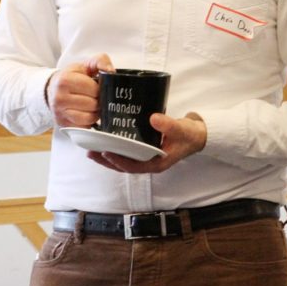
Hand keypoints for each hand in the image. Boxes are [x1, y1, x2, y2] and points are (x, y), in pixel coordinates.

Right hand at [48, 54, 113, 127]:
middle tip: (95, 96)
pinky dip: (89, 121)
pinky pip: (84, 127)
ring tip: (92, 104)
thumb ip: (100, 61)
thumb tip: (111, 71)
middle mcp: (60, 98)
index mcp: (65, 80)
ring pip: (89, 117)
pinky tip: (87, 112)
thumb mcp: (85, 64)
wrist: (53, 88)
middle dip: (98, 100)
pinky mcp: (63, 124)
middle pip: (92, 104)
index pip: (93, 89)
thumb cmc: (71, 76)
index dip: (99, 88)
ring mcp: (60, 113)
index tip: (97, 86)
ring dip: (95, 112)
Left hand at [88, 112, 206, 173]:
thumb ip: (169, 125)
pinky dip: (116, 146)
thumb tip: (153, 119)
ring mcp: (146, 156)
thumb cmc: (190, 135)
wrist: (197, 134)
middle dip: (106, 160)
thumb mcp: (181, 129)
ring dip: (107, 155)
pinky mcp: (144, 147)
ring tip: (91, 148)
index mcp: (157, 164)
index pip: (133, 166)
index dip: (118, 161)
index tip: (106, 153)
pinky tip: (106, 139)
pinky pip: (127, 150)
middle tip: (90, 152)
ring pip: (123, 159)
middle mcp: (149, 162)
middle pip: (123, 165)